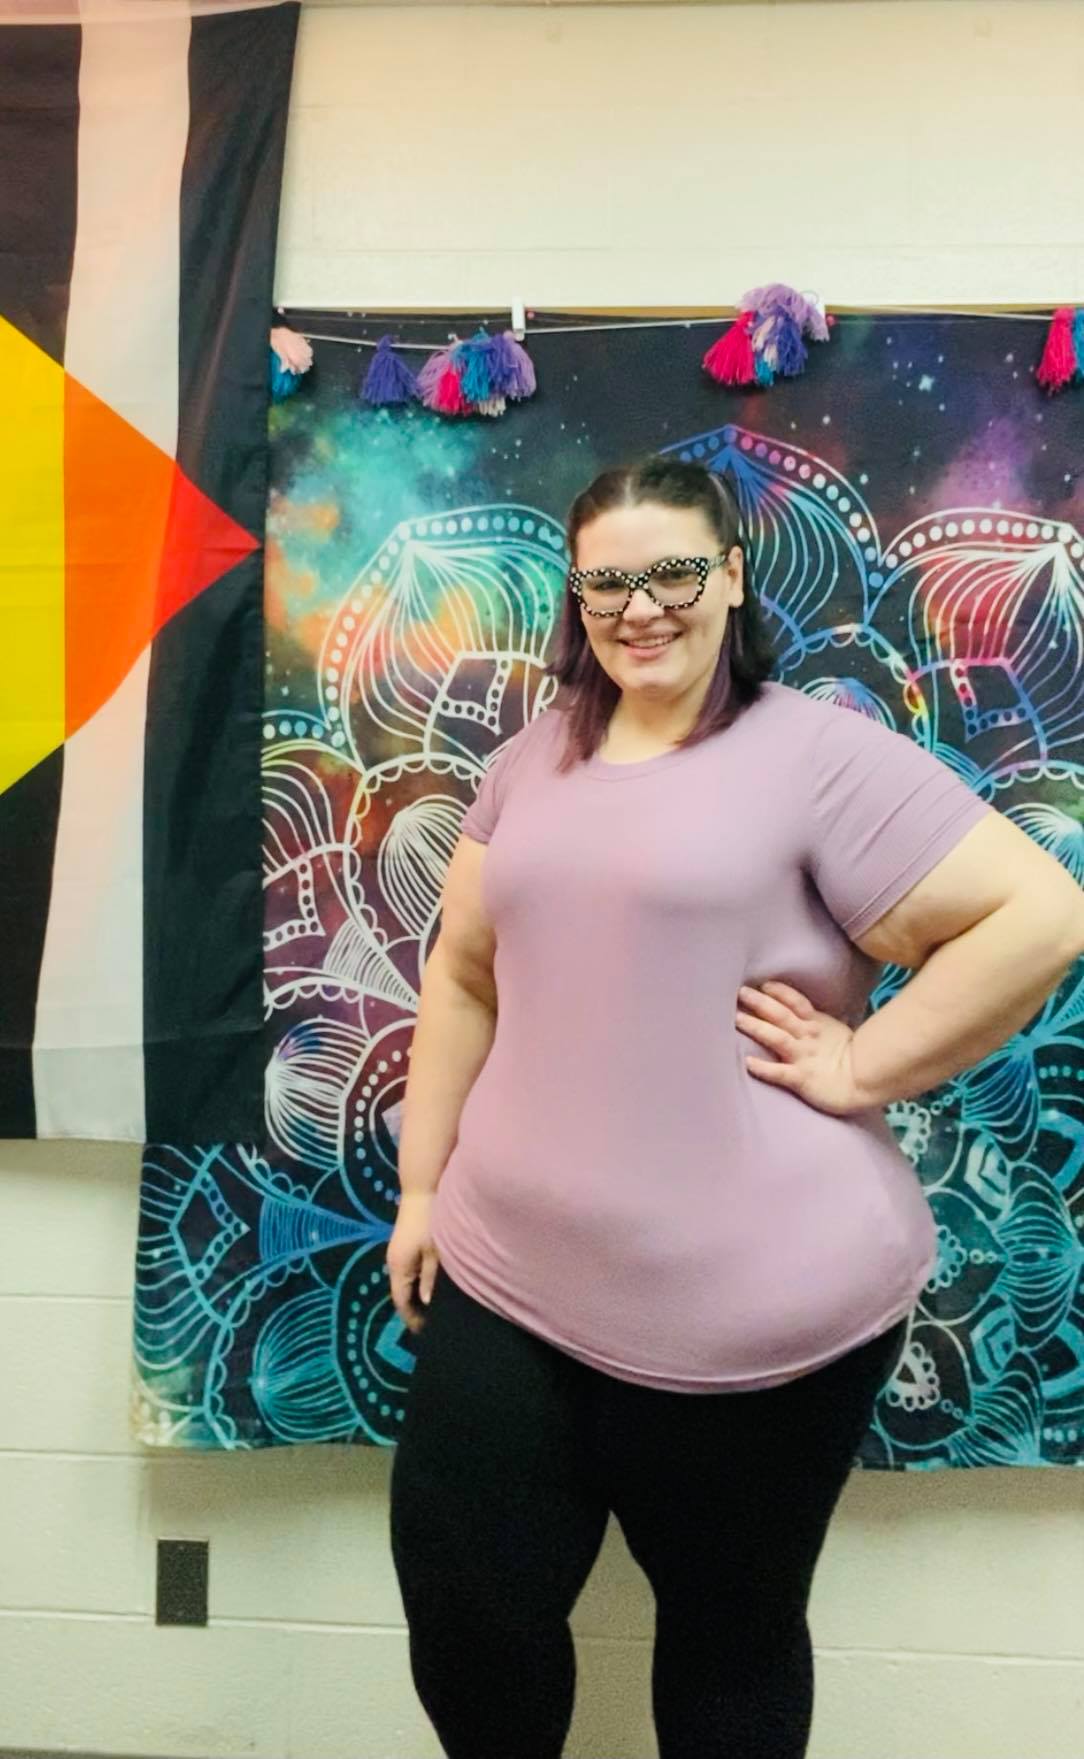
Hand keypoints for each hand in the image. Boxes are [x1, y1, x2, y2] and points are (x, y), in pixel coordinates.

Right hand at [386, 1193, 439, 1332]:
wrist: (422, 1190)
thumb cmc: (431, 1221)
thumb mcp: (436, 1253)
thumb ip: (431, 1278)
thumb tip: (426, 1303)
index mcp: (398, 1267)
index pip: (401, 1301)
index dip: (412, 1318)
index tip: (425, 1333)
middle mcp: (393, 1262)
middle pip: (400, 1293)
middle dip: (413, 1310)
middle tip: (431, 1325)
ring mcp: (397, 1253)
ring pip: (404, 1283)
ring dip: (415, 1296)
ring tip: (432, 1310)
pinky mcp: (403, 1246)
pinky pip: (407, 1272)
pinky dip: (416, 1283)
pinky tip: (430, 1287)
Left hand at [737, 980, 867, 1116]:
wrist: (868, 1083)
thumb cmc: (854, 1060)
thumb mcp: (837, 1032)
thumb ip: (819, 1022)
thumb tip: (804, 1014)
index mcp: (817, 1025)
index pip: (796, 1002)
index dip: (780, 992)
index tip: (764, 984)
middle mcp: (808, 1037)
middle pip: (781, 1015)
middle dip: (760, 1003)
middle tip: (741, 993)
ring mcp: (804, 1057)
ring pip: (777, 1037)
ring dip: (756, 1027)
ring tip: (737, 1019)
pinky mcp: (802, 1078)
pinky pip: (780, 1072)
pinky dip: (764, 1068)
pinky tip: (748, 1063)